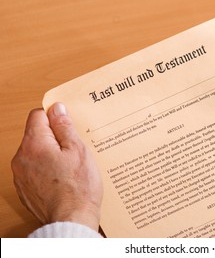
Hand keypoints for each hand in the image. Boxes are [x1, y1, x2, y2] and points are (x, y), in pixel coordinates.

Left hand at [11, 103, 102, 230]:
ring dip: (51, 153)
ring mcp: (21, 175)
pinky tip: (63, 178)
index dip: (55, 117)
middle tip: (75, 148)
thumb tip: (57, 108)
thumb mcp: (78, 150)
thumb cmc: (78, 187)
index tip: (69, 125)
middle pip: (36, 134)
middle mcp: (21, 158)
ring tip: (70, 166)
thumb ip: (64, 126)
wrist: (72, 220)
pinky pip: (35, 169)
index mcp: (34, 144)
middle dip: (55, 137)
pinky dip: (47, 169)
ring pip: (36, 152)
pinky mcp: (25, 188)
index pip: (38, 115)